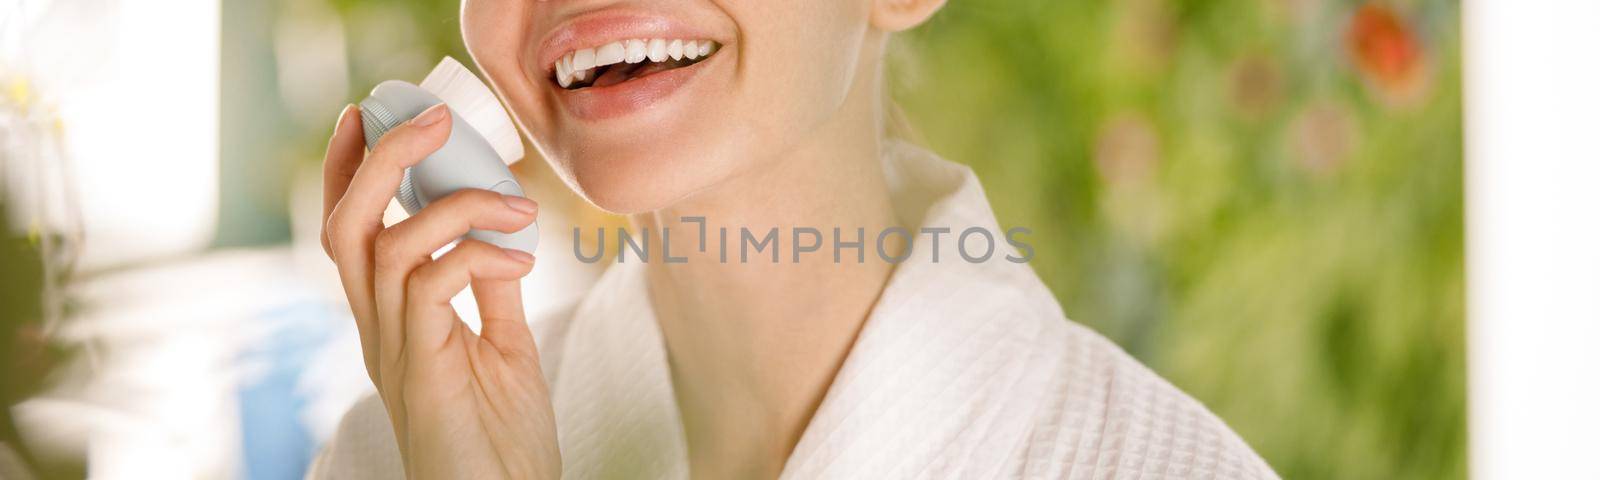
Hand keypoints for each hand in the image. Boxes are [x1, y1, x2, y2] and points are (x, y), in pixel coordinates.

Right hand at [320, 103, 559, 478]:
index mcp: (392, 322)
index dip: (351, 169)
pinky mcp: (422, 372)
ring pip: (385, 245)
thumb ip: (492, 296)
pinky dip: (477, 254)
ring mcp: (395, 351)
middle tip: (432, 120)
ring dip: (454, 204)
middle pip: (345, 225)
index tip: (372, 116)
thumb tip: (501, 240)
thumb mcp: (502, 351)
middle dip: (380, 160)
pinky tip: (520, 258)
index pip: (353, 232)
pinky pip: (431, 285)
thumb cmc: (502, 443)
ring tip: (517, 202)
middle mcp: (379, 331)